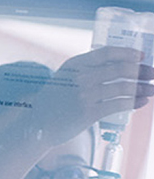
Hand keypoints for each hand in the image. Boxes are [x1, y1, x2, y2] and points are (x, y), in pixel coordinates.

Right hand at [0, 46, 153, 145]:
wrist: (37, 126)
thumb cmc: (55, 101)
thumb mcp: (65, 78)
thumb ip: (87, 70)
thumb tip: (122, 67)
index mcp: (74, 65)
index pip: (107, 53)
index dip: (128, 53)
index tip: (142, 55)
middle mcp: (80, 77)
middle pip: (120, 69)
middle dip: (142, 71)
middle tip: (153, 74)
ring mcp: (84, 95)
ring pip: (124, 87)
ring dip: (144, 87)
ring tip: (153, 89)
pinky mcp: (89, 113)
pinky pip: (120, 104)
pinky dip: (135, 102)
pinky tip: (143, 101)